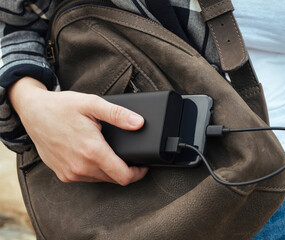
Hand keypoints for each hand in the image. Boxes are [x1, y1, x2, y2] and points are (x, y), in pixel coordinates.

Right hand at [9, 77, 147, 184]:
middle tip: (130, 156)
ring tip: (112, 153)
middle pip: (114, 179)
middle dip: (126, 170)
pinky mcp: (63, 174)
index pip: (124, 176)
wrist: (33, 112)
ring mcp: (70, 173)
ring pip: (101, 179)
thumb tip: (139, 123)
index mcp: (92, 151)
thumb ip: (118, 114)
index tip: (143, 165)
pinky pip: (87, 178)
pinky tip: (94, 156)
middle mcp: (81, 167)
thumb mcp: (92, 104)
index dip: (138, 173)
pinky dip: (96, 170)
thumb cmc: (61, 107)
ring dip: (111, 170)